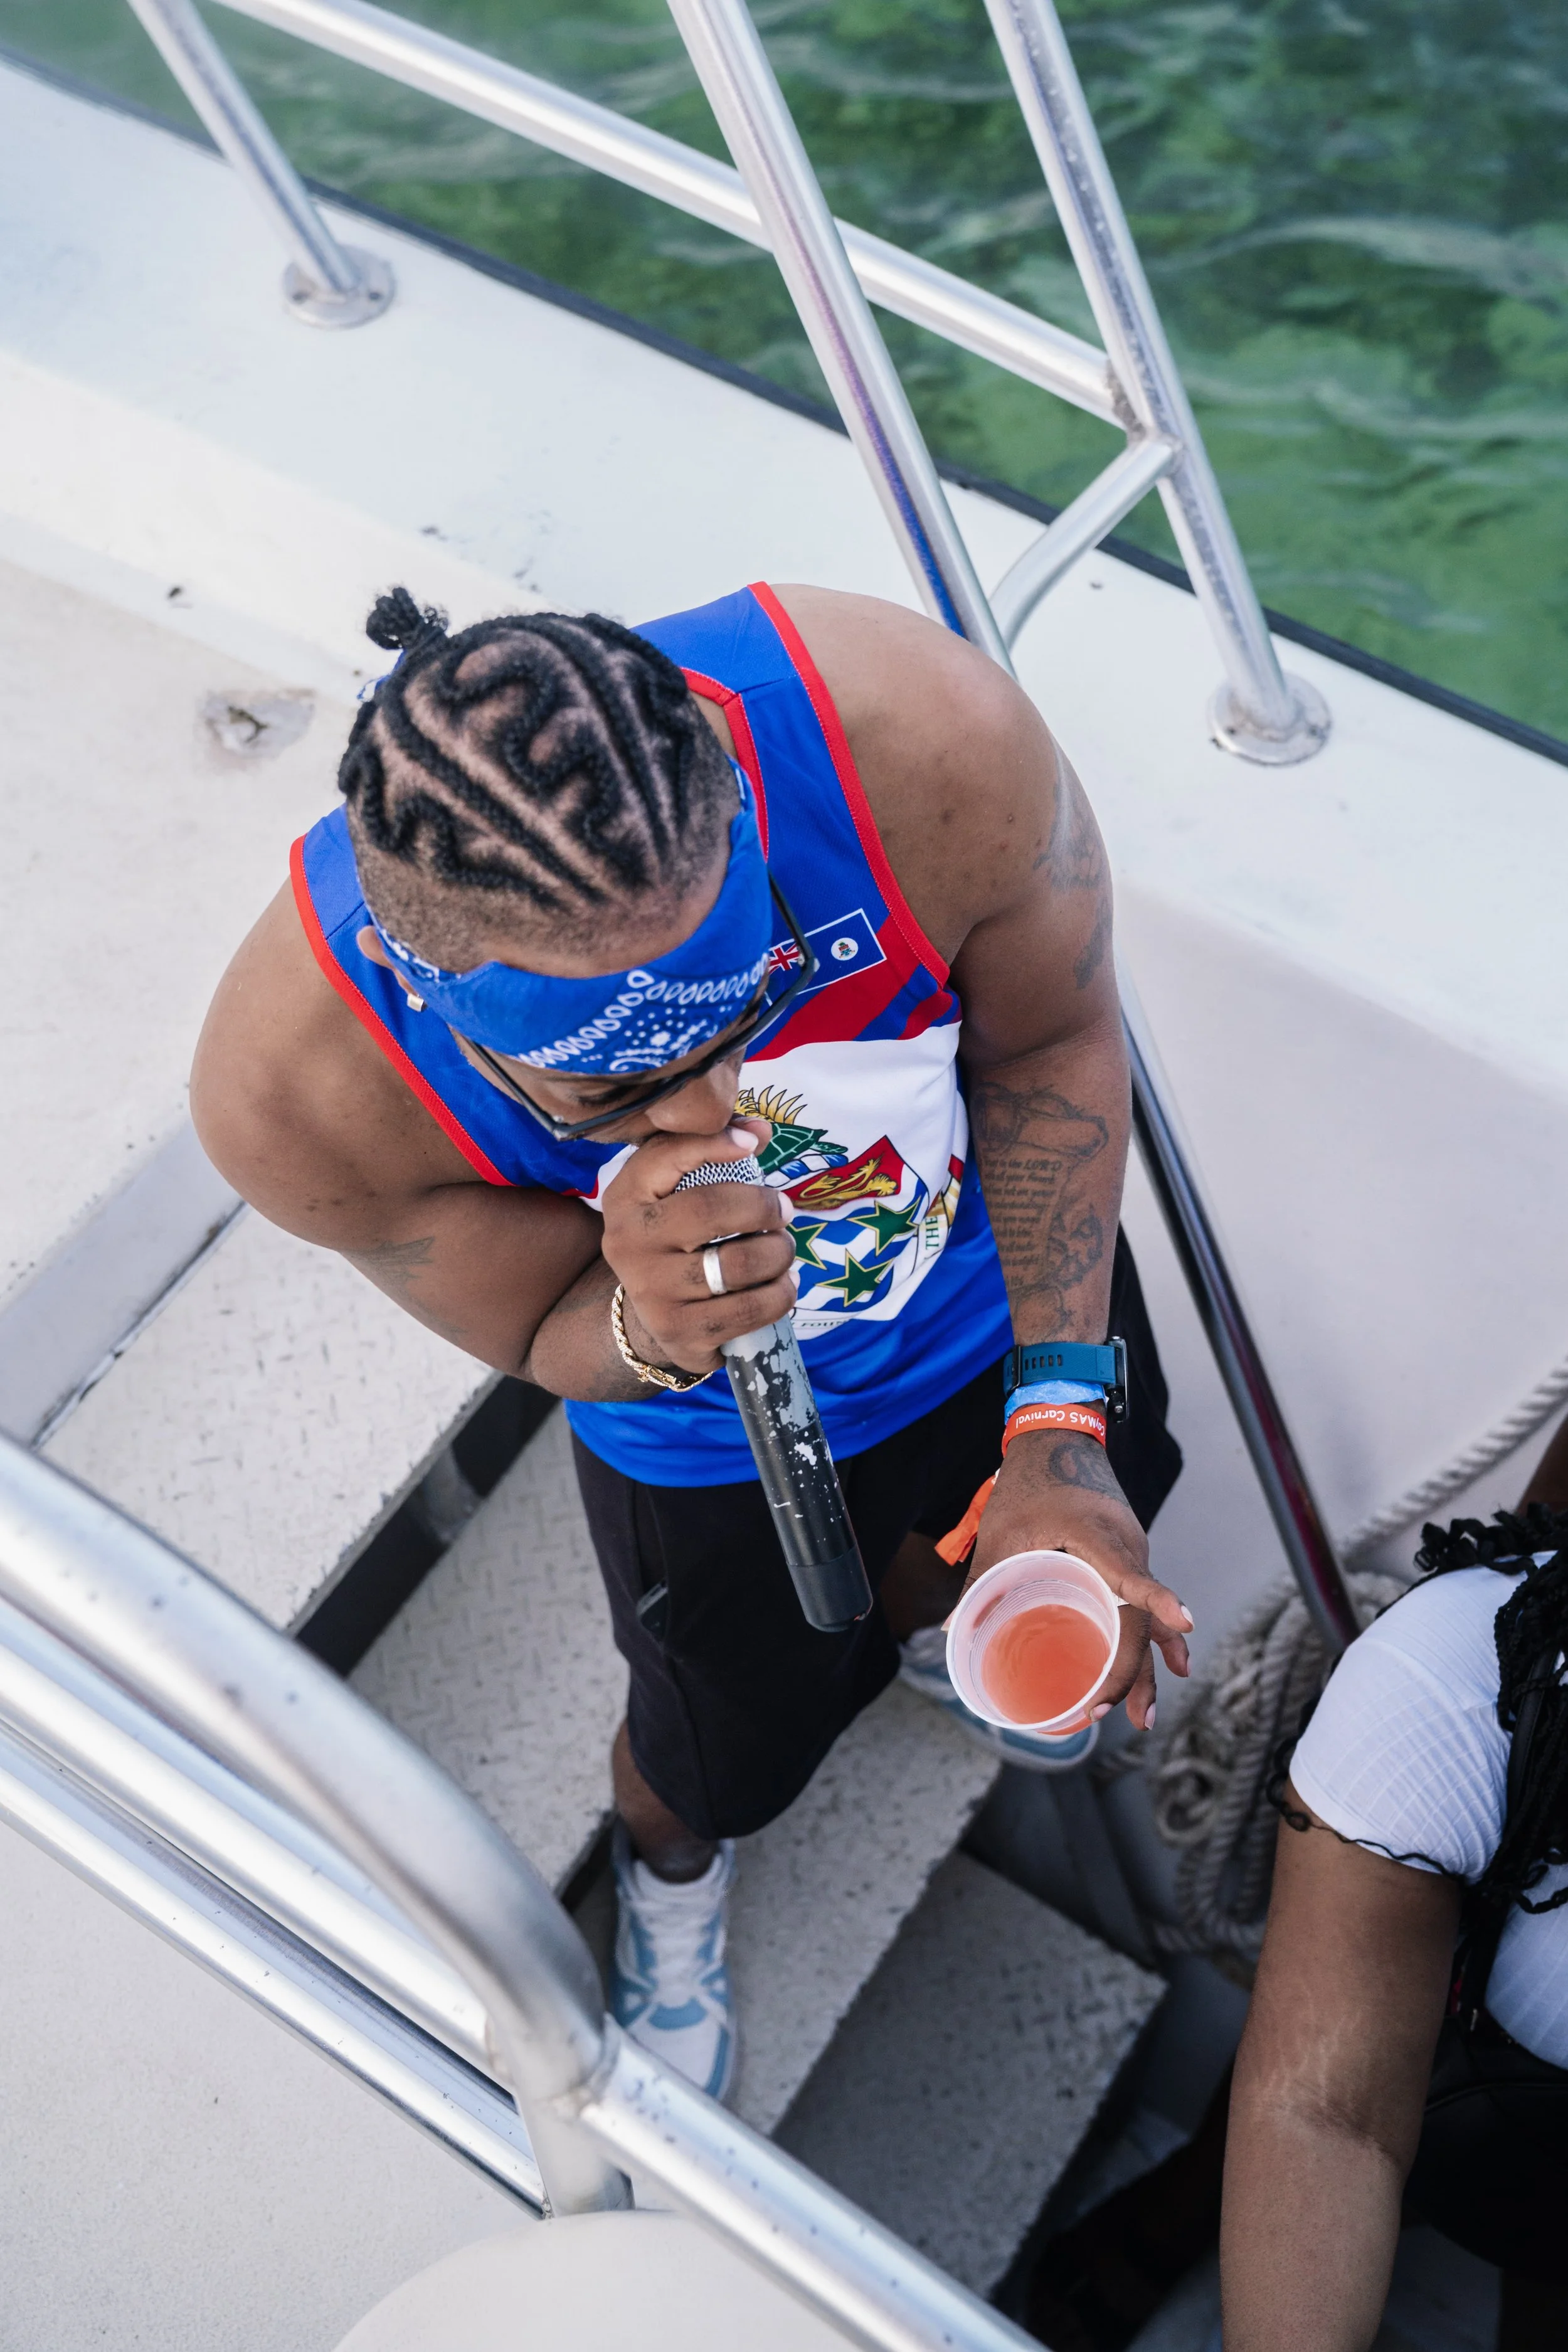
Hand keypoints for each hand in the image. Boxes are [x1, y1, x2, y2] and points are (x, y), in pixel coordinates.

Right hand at [599, 1119, 795, 1376]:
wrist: (652, 1313)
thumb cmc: (674, 1233)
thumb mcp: (675, 1185)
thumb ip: (710, 1147)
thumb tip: (760, 1131)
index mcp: (624, 1197)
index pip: (669, 1155)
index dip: (717, 1143)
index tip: (754, 1145)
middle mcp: (628, 1244)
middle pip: (711, 1210)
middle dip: (765, 1207)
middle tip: (785, 1212)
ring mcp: (653, 1294)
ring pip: (739, 1264)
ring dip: (779, 1253)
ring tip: (783, 1250)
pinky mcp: (682, 1333)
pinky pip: (750, 1311)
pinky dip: (780, 1294)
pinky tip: (782, 1285)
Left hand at [964, 1427, 1190, 1730]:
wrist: (1059, 1438)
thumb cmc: (1028, 1482)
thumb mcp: (1001, 1530)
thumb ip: (981, 1580)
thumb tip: (952, 1631)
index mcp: (1095, 1534)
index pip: (1131, 1573)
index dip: (1155, 1601)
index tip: (1183, 1622)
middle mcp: (1126, 1545)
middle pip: (1138, 1617)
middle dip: (1129, 1670)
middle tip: (1107, 1713)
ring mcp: (1133, 1553)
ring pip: (1146, 1617)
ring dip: (1147, 1666)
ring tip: (1144, 1718)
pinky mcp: (1129, 1558)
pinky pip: (1144, 1604)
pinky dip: (1154, 1636)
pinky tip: (1171, 1666)